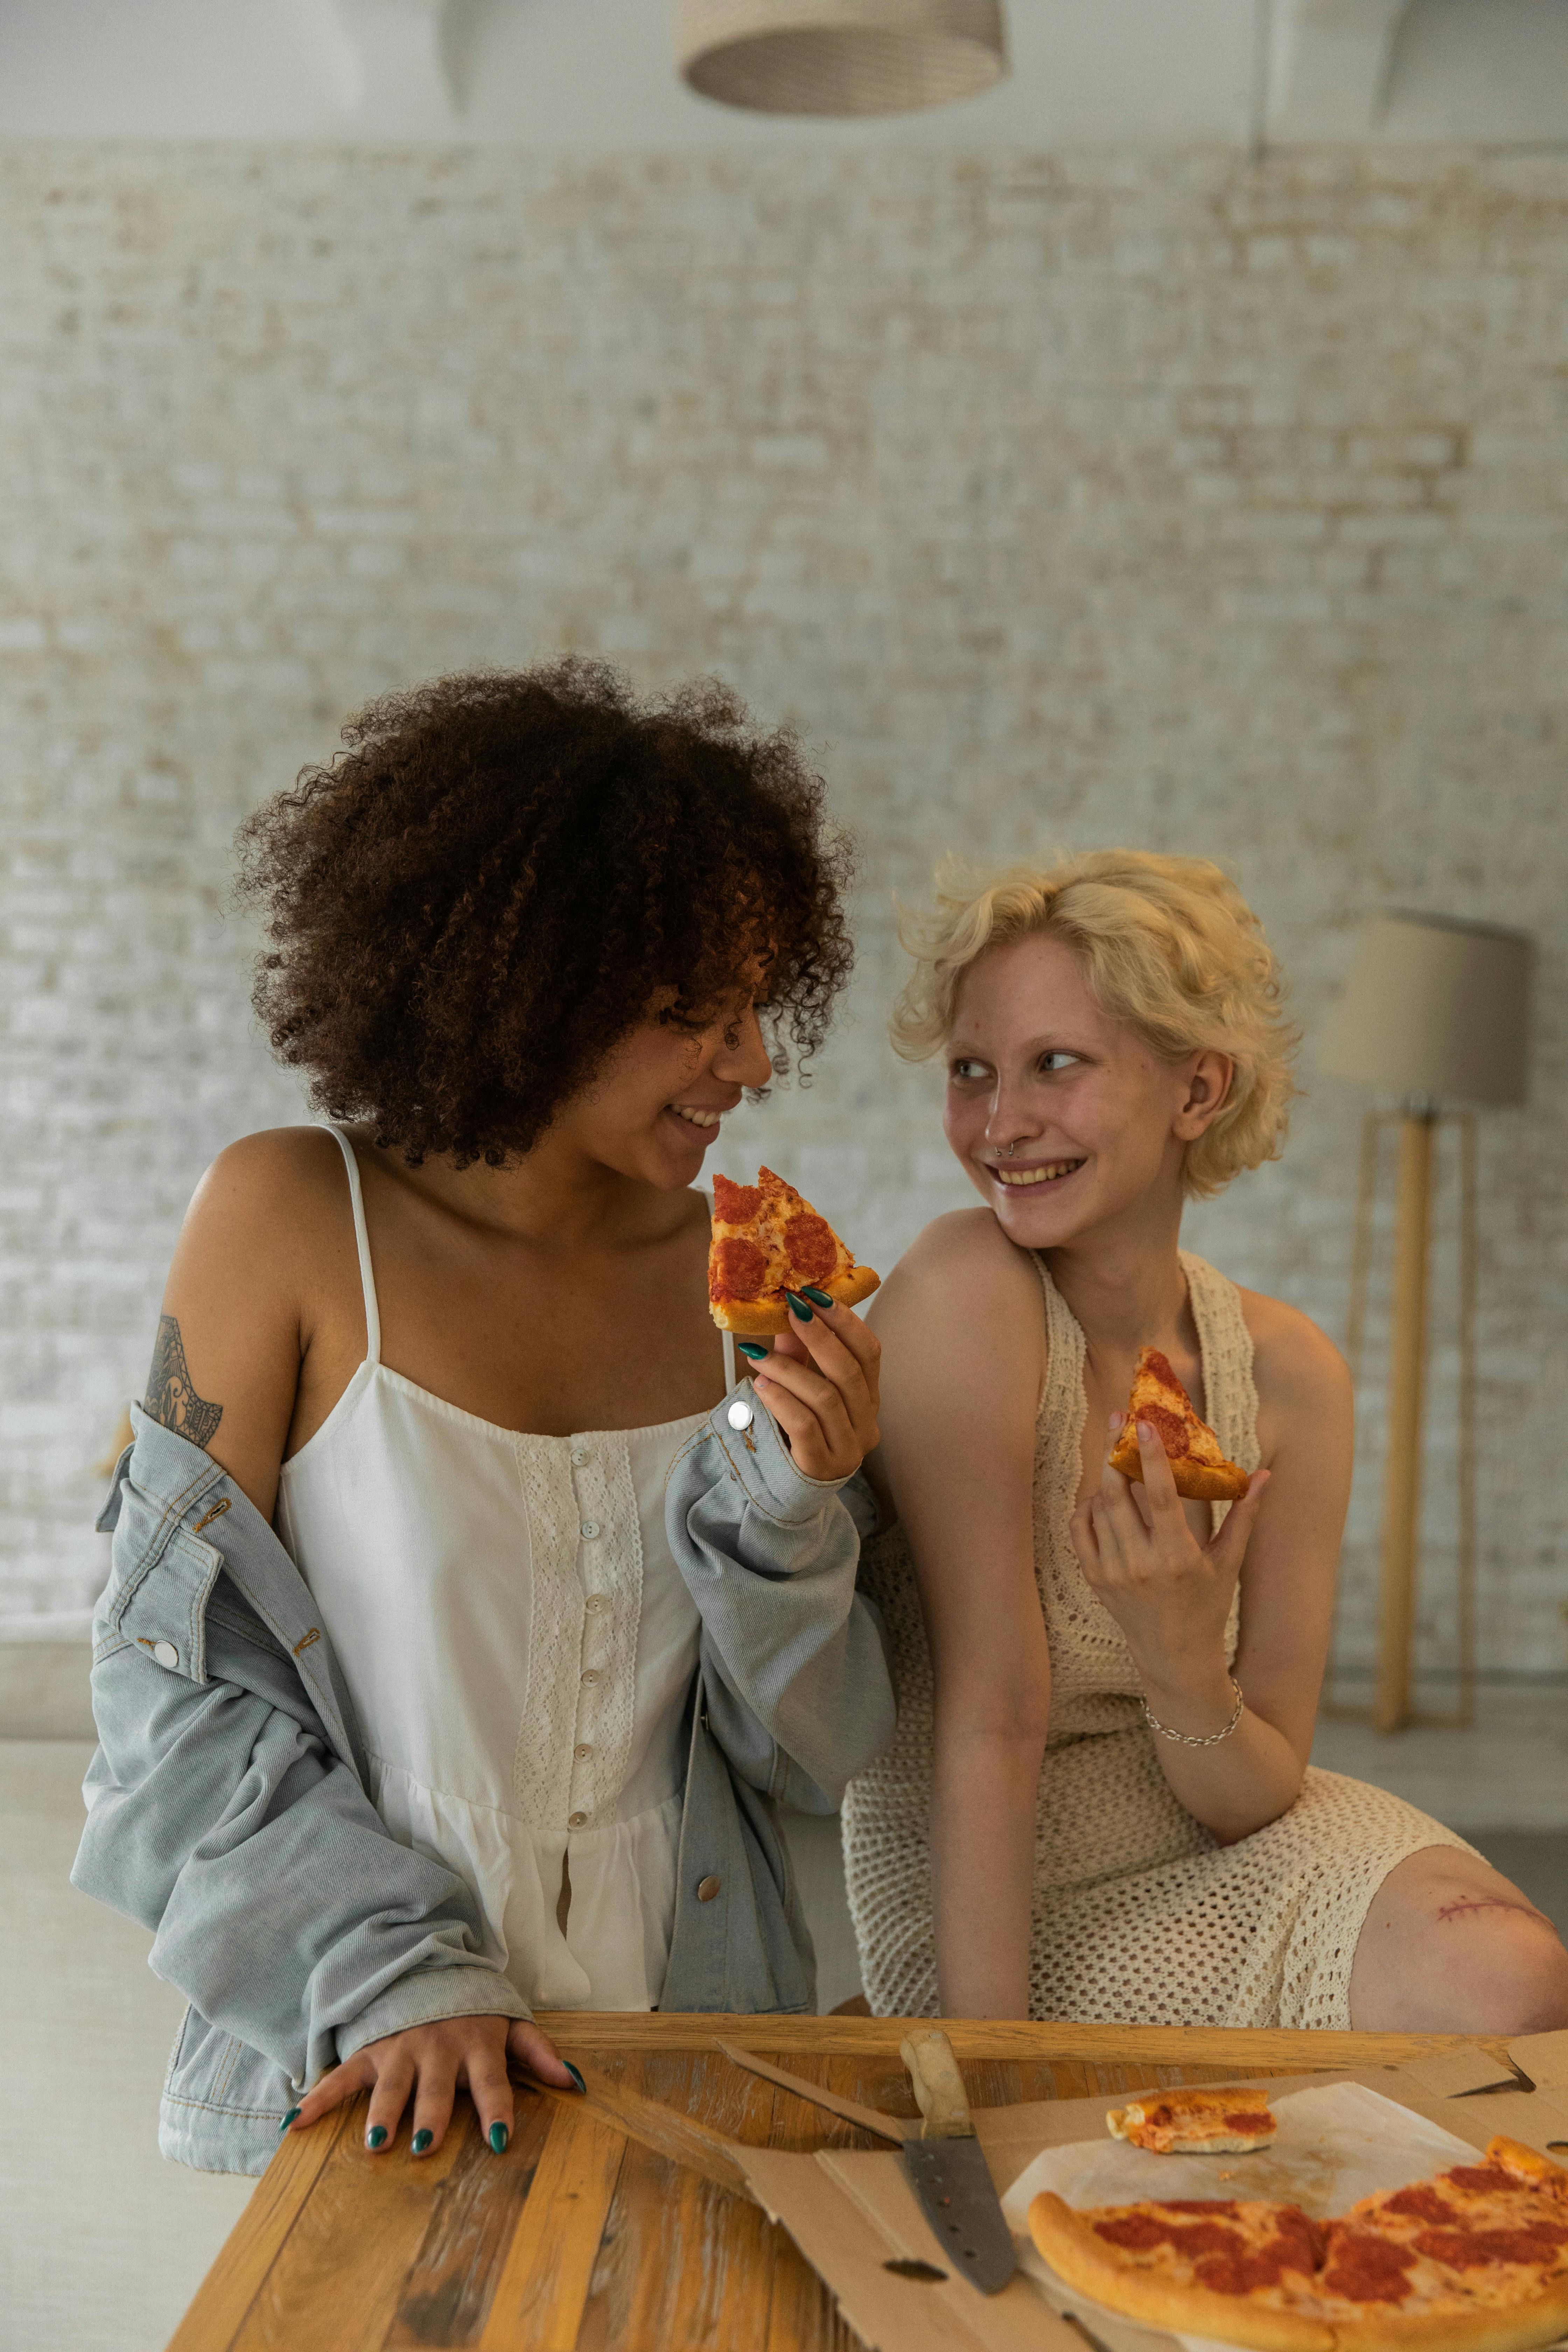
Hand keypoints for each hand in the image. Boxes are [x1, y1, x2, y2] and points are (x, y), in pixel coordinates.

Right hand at [281, 2013, 577, 2155]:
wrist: (428, 1965)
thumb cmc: (474, 2007)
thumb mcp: (510, 2022)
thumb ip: (539, 2053)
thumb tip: (575, 2084)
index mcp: (477, 2045)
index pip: (492, 2082)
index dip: (497, 2109)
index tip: (500, 2138)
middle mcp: (439, 2048)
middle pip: (435, 2088)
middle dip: (430, 2115)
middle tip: (425, 2145)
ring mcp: (402, 2048)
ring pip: (391, 2085)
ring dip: (383, 2113)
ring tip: (376, 2142)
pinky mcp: (371, 2049)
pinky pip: (343, 2075)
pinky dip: (320, 2098)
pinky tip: (298, 2123)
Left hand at [748, 1292, 880, 1481]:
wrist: (789, 1494)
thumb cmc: (797, 1436)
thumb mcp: (801, 1390)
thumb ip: (799, 1355)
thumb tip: (788, 1312)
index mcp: (867, 1400)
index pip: (870, 1353)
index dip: (846, 1322)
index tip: (816, 1295)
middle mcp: (866, 1425)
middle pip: (850, 1372)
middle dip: (819, 1336)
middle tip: (791, 1310)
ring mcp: (848, 1450)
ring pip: (826, 1398)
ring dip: (789, 1369)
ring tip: (757, 1356)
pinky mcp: (822, 1468)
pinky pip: (806, 1426)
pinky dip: (782, 1401)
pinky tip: (761, 1386)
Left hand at [1068, 1412, 1268, 1705]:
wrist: (1174, 1656)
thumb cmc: (1208, 1606)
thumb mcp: (1229, 1563)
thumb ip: (1244, 1516)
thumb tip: (1265, 1475)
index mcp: (1177, 1557)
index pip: (1159, 1496)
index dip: (1150, 1457)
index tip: (1143, 1423)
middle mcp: (1140, 1564)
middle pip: (1118, 1494)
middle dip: (1115, 1451)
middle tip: (1118, 1418)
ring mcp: (1112, 1572)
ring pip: (1097, 1507)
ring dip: (1104, 1474)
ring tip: (1115, 1450)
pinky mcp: (1094, 1578)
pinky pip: (1081, 1529)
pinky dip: (1087, 1505)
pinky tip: (1102, 1493)